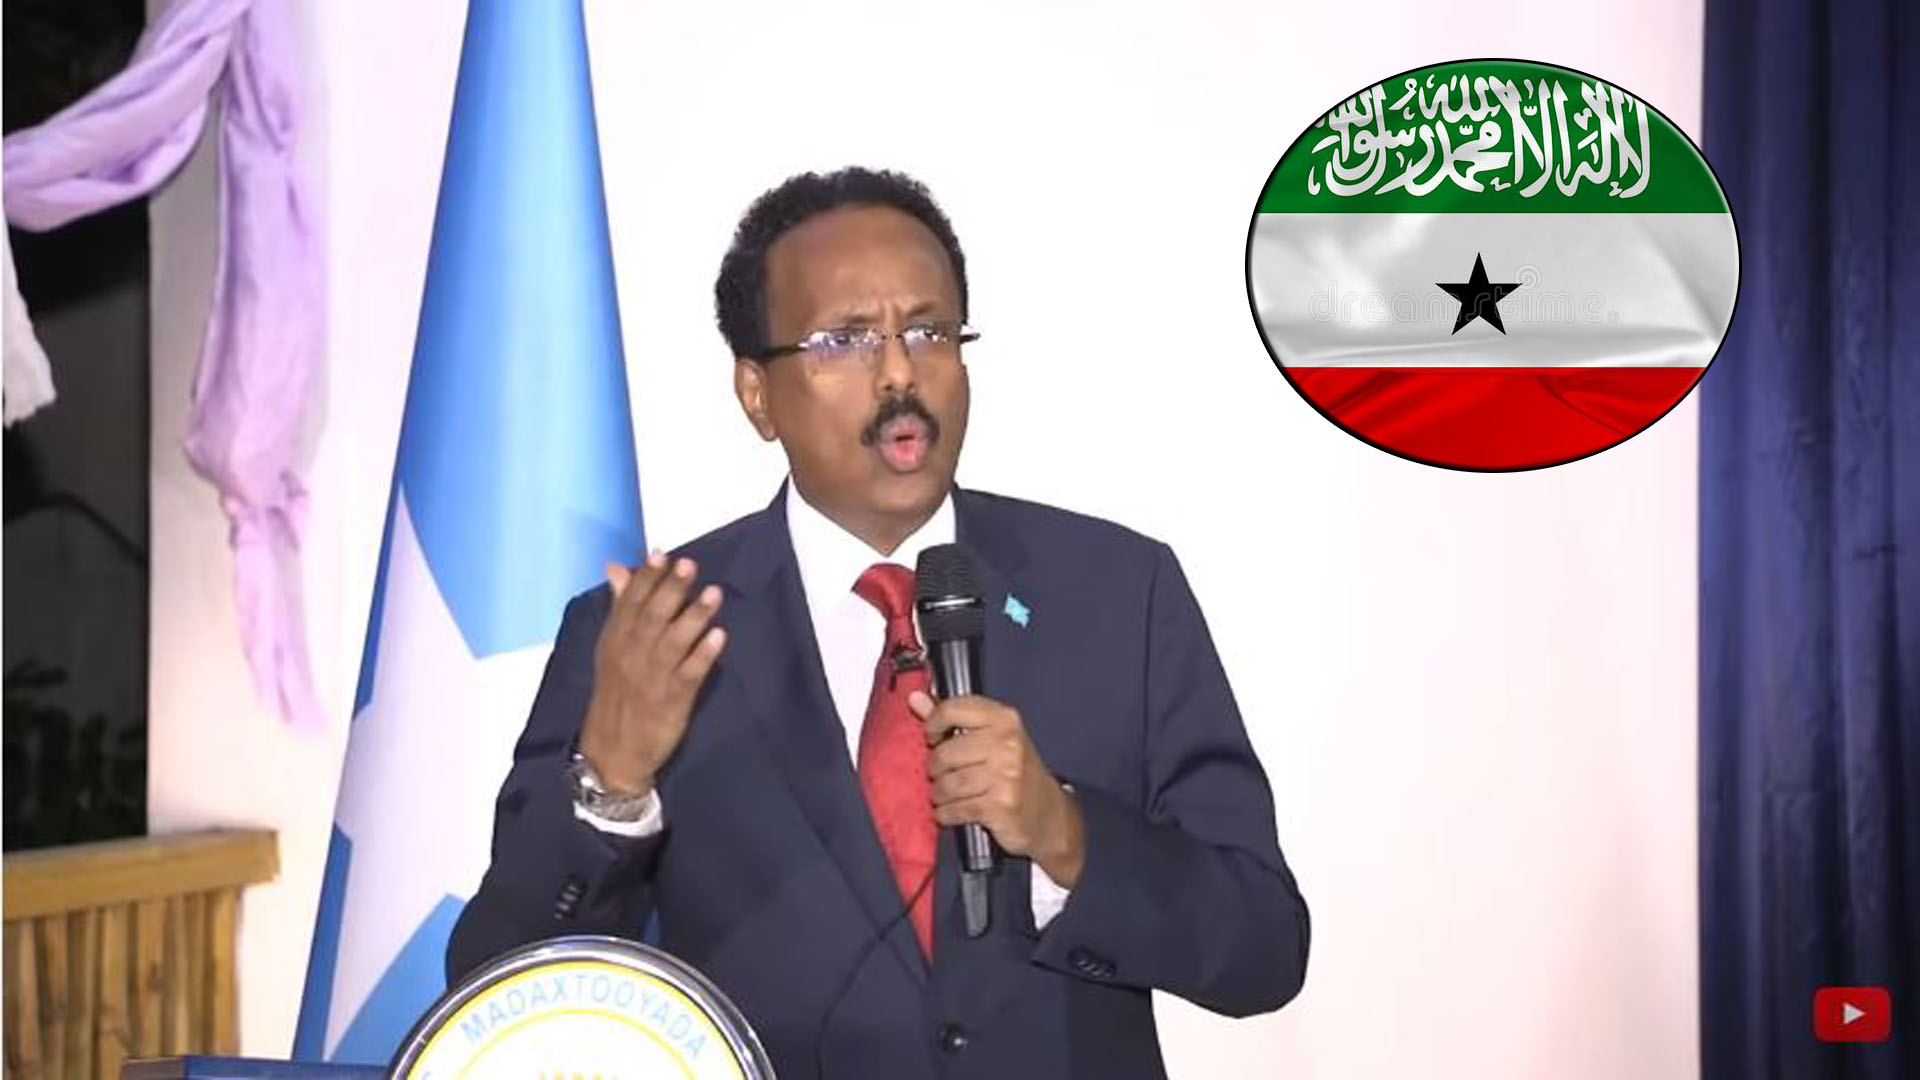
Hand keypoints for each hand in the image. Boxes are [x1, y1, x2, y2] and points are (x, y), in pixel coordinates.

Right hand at [577, 553, 726, 796]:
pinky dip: (703, 655)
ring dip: (694, 617)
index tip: (662, 554)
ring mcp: (653, 677)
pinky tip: (719, 637)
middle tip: (689, 565)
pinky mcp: (672, 700)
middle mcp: (632, 655)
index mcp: (616, 640)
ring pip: (673, 642)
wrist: (614, 751)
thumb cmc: (618, 693)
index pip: (630, 603)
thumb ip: (620, 606)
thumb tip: (617, 567)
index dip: (646, 578)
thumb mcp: (610, 648)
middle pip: (652, 617)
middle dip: (671, 590)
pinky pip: (689, 674)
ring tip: (714, 593)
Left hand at [909, 691, 1084, 888]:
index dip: (932, 725)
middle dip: (936, 770)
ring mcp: (1006, 776)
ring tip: (947, 795)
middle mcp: (1007, 743)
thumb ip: (952, 718)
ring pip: (947, 784)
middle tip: (944, 775)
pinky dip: (946, 814)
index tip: (932, 738)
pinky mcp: (1001, 806)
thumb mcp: (990, 738)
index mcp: (1004, 719)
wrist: (1048, 814)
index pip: (952, 710)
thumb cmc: (1014, 772)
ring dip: (940, 795)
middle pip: (945, 753)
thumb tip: (915, 698)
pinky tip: (952, 812)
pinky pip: (954, 809)